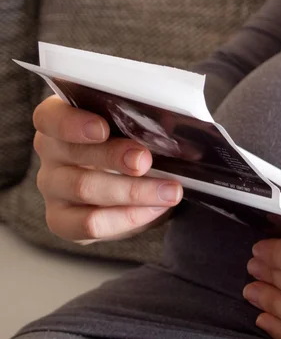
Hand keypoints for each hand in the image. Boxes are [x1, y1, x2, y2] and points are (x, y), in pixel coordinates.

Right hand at [33, 95, 182, 243]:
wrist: (132, 183)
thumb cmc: (132, 142)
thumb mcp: (135, 127)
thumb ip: (142, 122)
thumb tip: (169, 125)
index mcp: (60, 118)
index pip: (51, 117)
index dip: (73, 123)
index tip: (103, 129)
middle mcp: (51, 152)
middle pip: (73, 154)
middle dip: (115, 157)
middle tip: (145, 161)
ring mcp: (53, 187)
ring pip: (84, 189)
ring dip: (133, 191)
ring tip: (169, 191)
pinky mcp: (62, 220)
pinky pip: (90, 223)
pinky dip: (128, 217)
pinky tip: (155, 209)